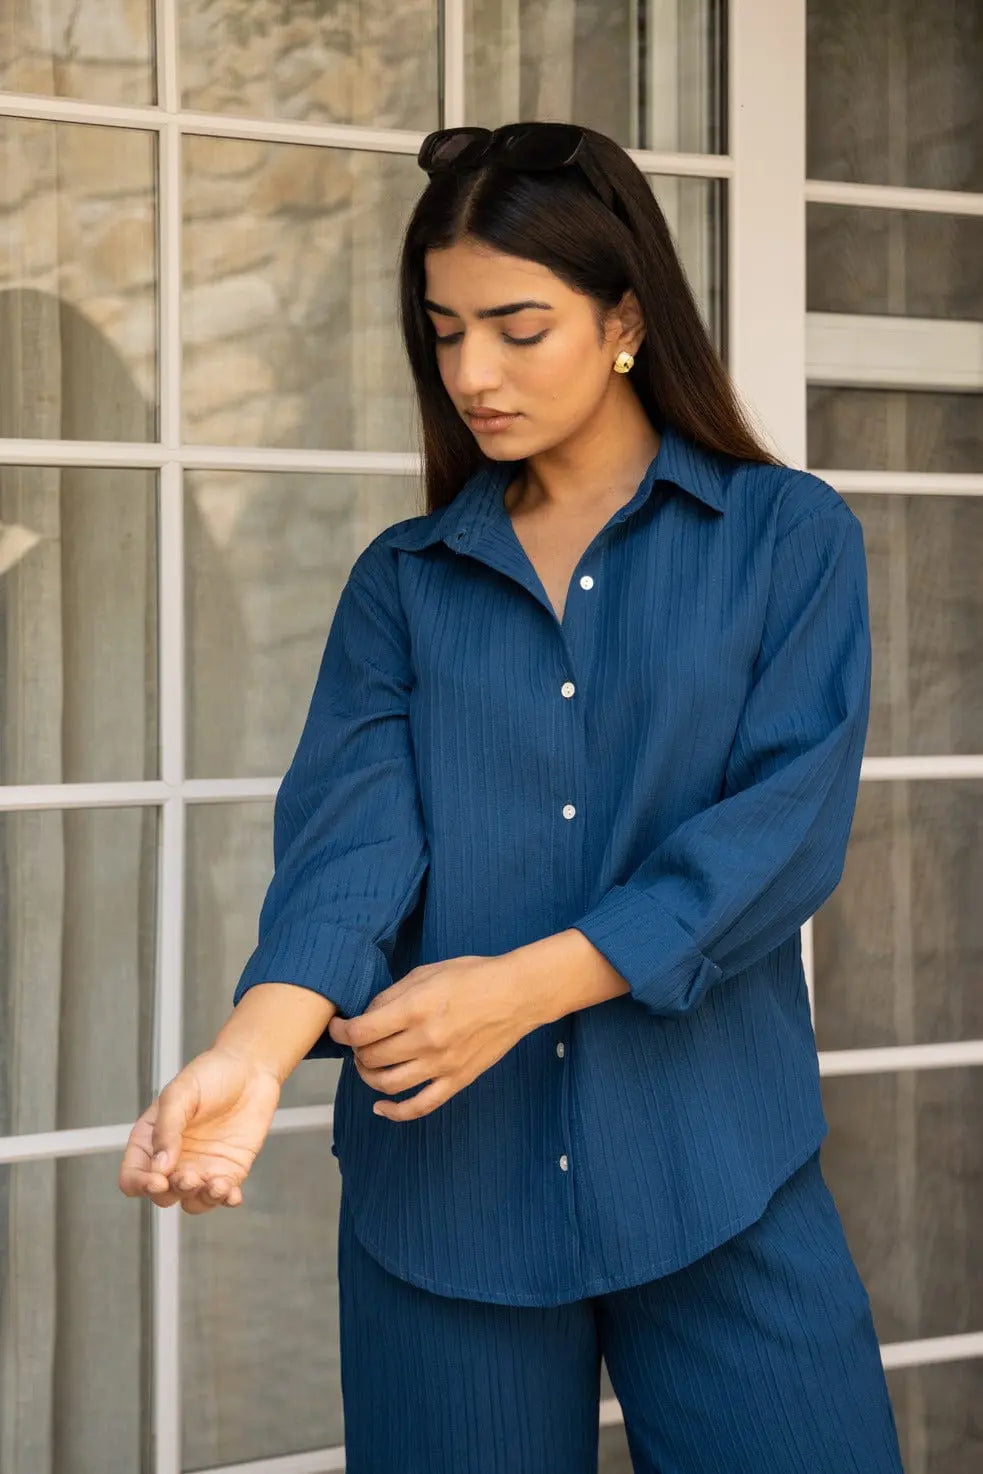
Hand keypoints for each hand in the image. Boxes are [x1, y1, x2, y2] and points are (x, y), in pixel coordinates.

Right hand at [117, 1048, 281, 1212]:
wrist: (250, 1069)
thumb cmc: (210, 1074)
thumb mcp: (181, 1093)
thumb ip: (167, 1128)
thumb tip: (159, 1166)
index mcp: (150, 1140)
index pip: (132, 1176)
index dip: (140, 1184)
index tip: (158, 1180)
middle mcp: (172, 1160)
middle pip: (160, 1195)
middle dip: (173, 1191)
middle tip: (190, 1177)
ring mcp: (200, 1168)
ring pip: (190, 1201)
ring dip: (201, 1200)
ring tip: (217, 1184)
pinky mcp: (227, 1171)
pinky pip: (221, 1196)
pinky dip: (226, 1199)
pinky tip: (233, 1193)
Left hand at [328, 954, 542, 1120]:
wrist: (517, 994)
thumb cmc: (473, 976)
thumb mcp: (427, 973)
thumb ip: (392, 995)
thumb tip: (367, 1015)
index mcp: (415, 1009)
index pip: (361, 1032)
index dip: (340, 1031)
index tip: (337, 1027)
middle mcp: (425, 1040)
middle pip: (370, 1058)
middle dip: (355, 1050)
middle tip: (358, 1041)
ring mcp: (442, 1064)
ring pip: (388, 1084)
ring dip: (368, 1077)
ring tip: (368, 1064)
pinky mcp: (457, 1080)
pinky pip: (420, 1106)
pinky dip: (395, 1112)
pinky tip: (380, 1107)